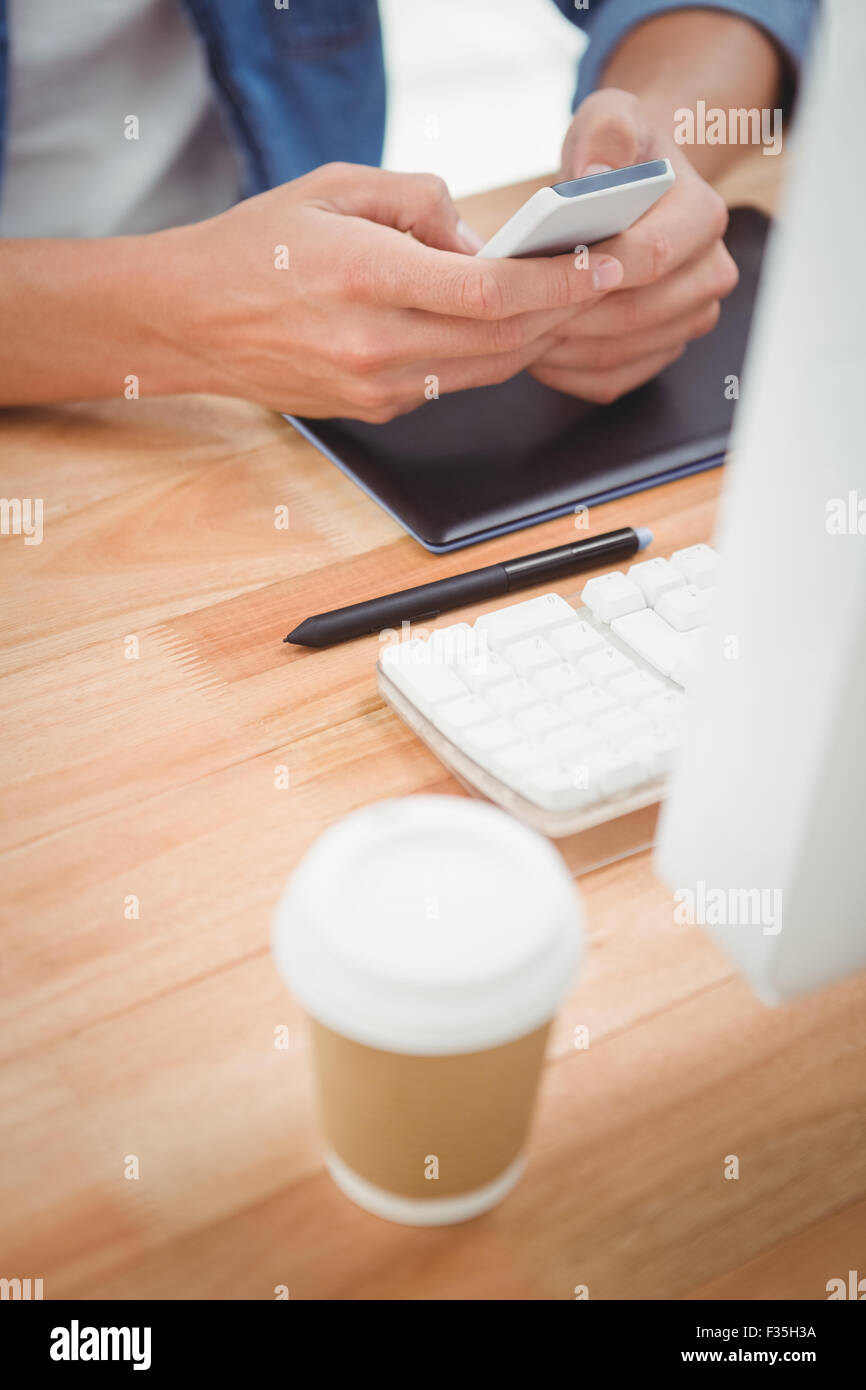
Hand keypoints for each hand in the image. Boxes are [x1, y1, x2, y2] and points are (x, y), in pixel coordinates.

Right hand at [152, 163, 624, 420]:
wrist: (192, 319)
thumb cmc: (257, 246)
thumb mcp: (336, 187)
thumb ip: (420, 203)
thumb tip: (482, 240)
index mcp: (368, 277)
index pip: (493, 291)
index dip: (562, 281)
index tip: (604, 262)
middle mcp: (376, 345)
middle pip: (505, 339)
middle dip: (567, 310)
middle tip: (606, 279)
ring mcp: (377, 388)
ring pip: (488, 370)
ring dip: (538, 338)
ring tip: (571, 301)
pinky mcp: (377, 410)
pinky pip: (454, 384)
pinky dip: (492, 355)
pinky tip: (509, 326)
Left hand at [529, 89, 738, 403]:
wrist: (629, 190)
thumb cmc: (615, 156)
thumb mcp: (610, 119)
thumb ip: (607, 132)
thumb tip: (595, 175)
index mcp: (704, 217)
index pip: (654, 256)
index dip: (599, 269)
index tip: (549, 270)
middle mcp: (708, 274)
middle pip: (635, 314)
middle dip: (571, 315)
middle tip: (513, 313)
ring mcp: (687, 320)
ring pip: (619, 352)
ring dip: (562, 348)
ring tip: (512, 333)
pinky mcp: (659, 352)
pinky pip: (611, 379)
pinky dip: (567, 374)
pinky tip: (530, 354)